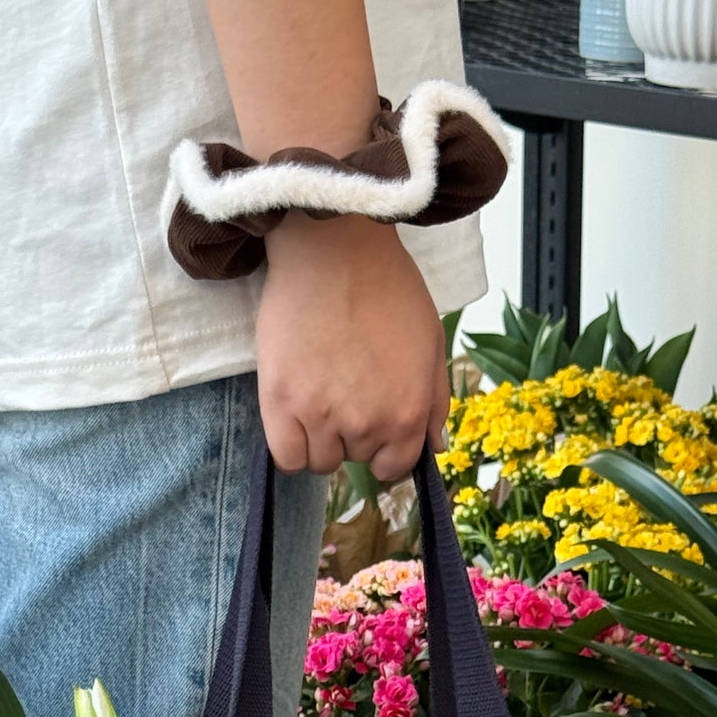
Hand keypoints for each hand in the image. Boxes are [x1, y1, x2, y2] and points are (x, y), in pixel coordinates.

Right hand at [256, 214, 449, 481]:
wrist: (335, 250)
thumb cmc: (386, 287)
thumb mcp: (431, 342)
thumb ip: (435, 401)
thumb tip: (433, 448)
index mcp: (408, 413)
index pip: (395, 466)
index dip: (385, 449)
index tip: (373, 426)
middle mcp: (368, 424)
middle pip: (357, 459)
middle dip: (353, 433)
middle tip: (344, 385)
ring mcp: (323, 417)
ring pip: (321, 461)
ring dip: (321, 437)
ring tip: (319, 392)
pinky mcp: (282, 404)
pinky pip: (288, 457)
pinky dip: (292, 446)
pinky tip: (296, 416)